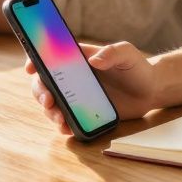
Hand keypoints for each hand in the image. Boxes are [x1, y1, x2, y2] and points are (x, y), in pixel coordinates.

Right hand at [25, 41, 158, 135]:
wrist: (151, 91)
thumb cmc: (137, 67)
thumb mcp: (128, 54)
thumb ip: (112, 52)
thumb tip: (94, 61)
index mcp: (78, 59)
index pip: (50, 57)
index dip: (35, 60)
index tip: (30, 68)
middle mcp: (73, 78)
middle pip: (45, 83)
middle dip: (40, 92)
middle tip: (48, 101)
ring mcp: (77, 97)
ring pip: (53, 104)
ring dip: (50, 113)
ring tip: (60, 120)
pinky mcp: (85, 113)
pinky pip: (67, 120)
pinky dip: (63, 125)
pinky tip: (67, 129)